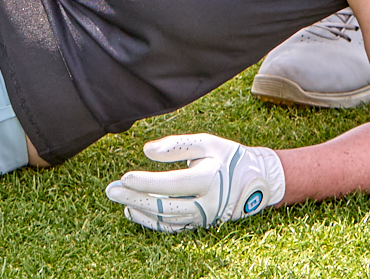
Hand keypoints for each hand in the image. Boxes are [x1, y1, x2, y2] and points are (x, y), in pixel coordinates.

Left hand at [105, 135, 285, 232]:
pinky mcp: (201, 224)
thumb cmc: (229, 157)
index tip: (124, 177)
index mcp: (210, 179)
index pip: (172, 184)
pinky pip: (173, 226)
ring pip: (167, 218)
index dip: (147, 182)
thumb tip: (147, 151)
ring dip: (140, 209)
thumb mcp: (207, 142)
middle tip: (111, 190)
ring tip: (119, 199)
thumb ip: (177, 145)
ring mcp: (204, 217)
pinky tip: (133, 212)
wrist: (257, 181)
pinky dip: (152, 222)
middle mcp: (207, 203)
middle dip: (136, 198)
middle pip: (165, 205)